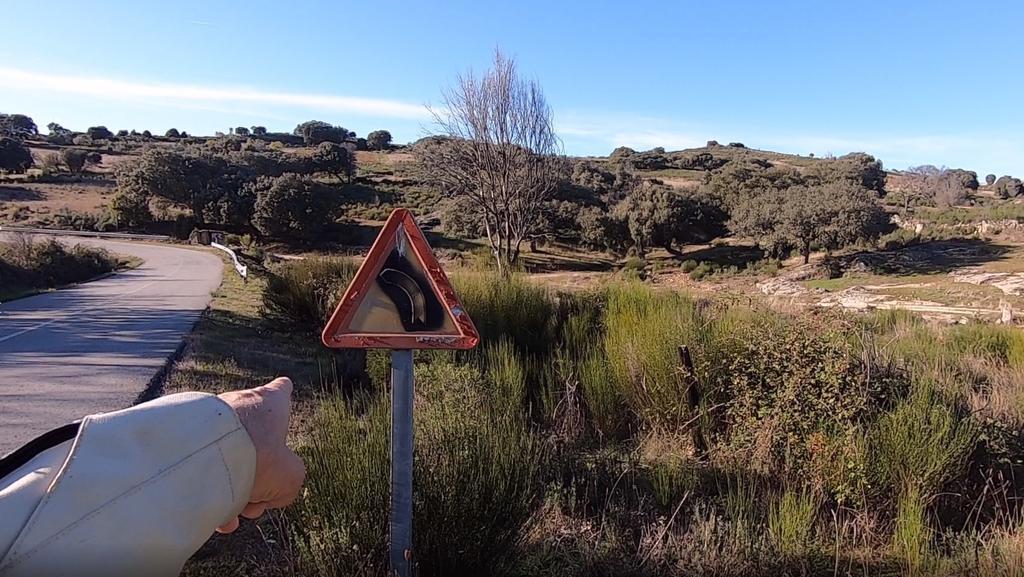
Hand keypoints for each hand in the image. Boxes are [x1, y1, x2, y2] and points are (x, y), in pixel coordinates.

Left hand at [215, 377, 305, 532]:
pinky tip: (212, 516)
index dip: (284, 395)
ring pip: (227, 458)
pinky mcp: (185, 434)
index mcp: (268, 403)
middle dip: (257, 476)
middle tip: (256, 502)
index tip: (284, 391)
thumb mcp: (291, 476)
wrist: (209, 456)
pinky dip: (208, 491)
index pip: (280, 390)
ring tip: (231, 516)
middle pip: (254, 439)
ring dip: (232, 490)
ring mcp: (210, 418)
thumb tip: (273, 492)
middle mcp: (238, 404)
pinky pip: (202, 466)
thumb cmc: (257, 457)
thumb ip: (288, 481)